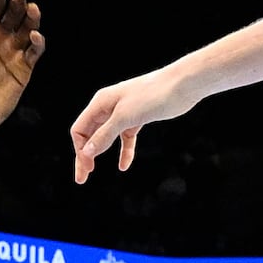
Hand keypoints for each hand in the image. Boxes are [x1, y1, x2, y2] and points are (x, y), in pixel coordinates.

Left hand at [0, 0, 46, 134]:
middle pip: (13, 13)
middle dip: (17, 1)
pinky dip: (37, 42)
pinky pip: (34, 52)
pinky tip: (34, 35)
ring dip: (31, 17)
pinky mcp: (24, 68)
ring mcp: (13, 52)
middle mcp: (0, 38)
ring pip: (28, 28)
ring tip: (30, 8)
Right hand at [68, 64, 200, 181]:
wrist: (182, 85)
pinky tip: (123, 165)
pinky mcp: (138, 118)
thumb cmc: (153, 95)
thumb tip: (86, 152)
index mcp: (101, 102)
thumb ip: (105, 134)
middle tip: (82, 178)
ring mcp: (123, 112)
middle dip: (84, 155)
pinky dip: (123, 151)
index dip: (81, 150)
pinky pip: (125, 137)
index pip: (80, 129)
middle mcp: (108, 106)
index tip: (88, 168)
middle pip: (90, 134)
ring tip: (92, 171)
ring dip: (99, 153)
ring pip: (105, 136)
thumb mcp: (125, 117)